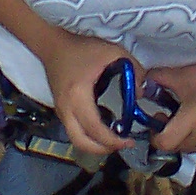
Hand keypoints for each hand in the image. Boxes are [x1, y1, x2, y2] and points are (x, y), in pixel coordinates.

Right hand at [41, 29, 138, 156]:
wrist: (53, 44)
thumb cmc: (81, 48)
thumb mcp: (112, 52)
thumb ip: (132, 70)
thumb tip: (142, 92)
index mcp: (78, 97)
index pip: (95, 129)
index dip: (113, 141)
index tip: (129, 141)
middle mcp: (66, 109)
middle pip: (82, 143)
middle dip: (103, 150)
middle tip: (121, 145)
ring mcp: (61, 111)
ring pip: (76, 139)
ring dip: (95, 145)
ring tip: (113, 139)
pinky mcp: (60, 110)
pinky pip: (73, 131)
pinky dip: (88, 136)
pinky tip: (102, 128)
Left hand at [146, 56, 195, 154]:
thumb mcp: (185, 74)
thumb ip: (159, 79)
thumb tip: (143, 83)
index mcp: (194, 120)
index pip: (165, 143)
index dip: (155, 136)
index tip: (156, 123)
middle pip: (179, 146)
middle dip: (171, 134)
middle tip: (171, 116)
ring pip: (195, 148)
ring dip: (188, 137)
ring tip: (191, 117)